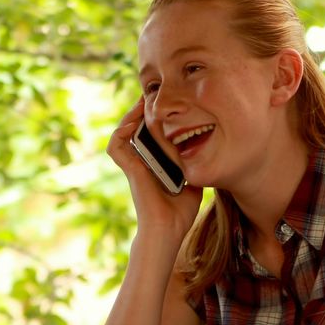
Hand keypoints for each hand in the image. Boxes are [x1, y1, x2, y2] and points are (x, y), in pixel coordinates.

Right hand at [106, 97, 202, 238]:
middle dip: (140, 110)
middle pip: (134, 128)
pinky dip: (120, 132)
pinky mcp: (130, 169)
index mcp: (154, 163)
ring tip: (141, 103)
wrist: (169, 230)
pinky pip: (116, 146)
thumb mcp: (192, 181)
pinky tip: (133, 122)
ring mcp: (134, 165)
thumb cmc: (180, 212)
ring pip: (121, 133)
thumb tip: (208, 153)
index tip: (163, 102)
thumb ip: (193, 166)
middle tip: (151, 95)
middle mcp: (141, 162)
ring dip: (129, 116)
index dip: (151, 117)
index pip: (148, 134)